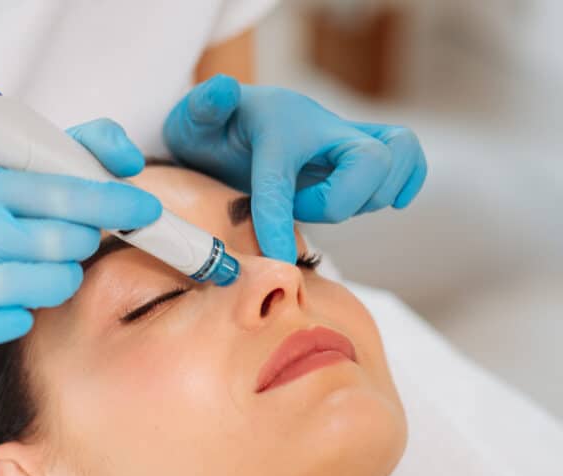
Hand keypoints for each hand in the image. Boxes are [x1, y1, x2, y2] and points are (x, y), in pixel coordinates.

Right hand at [0, 119, 161, 391]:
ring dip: (57, 284)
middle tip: (83, 243)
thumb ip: (83, 150)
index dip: (111, 201)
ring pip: (17, 285)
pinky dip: (4, 325)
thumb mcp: (25, 175)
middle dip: (82, 244)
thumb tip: (130, 162)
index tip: (147, 210)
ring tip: (60, 276)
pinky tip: (23, 317)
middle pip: (48, 240)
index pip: (58, 189)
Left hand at [164, 75, 427, 262]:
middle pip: (372, 161)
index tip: (275, 258)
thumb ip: (203, 107)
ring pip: (389, 170)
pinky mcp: (361, 156)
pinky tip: (389, 200)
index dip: (279, 216)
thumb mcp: (195, 119)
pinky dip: (407, 182)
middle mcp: (324, 128)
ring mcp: (346, 140)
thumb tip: (221, 89)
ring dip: (362, 202)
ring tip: (322, 203)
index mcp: (279, 123)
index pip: (284, 173)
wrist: (228, 123)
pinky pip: (408, 160)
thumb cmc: (211, 128)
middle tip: (299, 208)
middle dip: (337, 202)